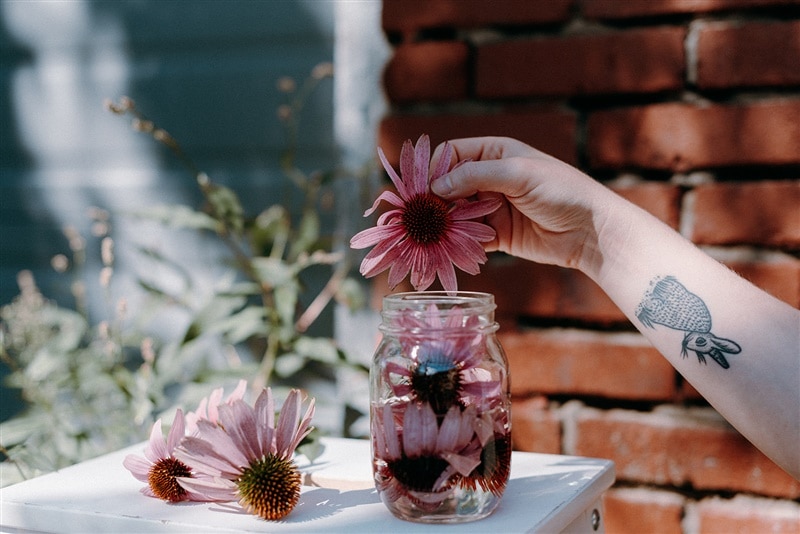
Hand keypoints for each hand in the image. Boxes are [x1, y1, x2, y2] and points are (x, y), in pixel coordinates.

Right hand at [431, 137, 617, 272]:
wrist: (591, 231)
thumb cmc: (562, 191)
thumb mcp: (518, 174)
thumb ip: (475, 176)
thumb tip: (436, 187)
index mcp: (496, 153)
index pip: (452, 155)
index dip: (434, 169)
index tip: (422, 189)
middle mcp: (490, 179)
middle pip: (449, 186)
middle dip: (434, 201)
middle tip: (419, 216)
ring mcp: (492, 207)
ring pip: (456, 214)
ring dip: (444, 225)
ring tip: (430, 236)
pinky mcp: (497, 235)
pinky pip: (469, 238)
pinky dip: (458, 244)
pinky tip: (448, 250)